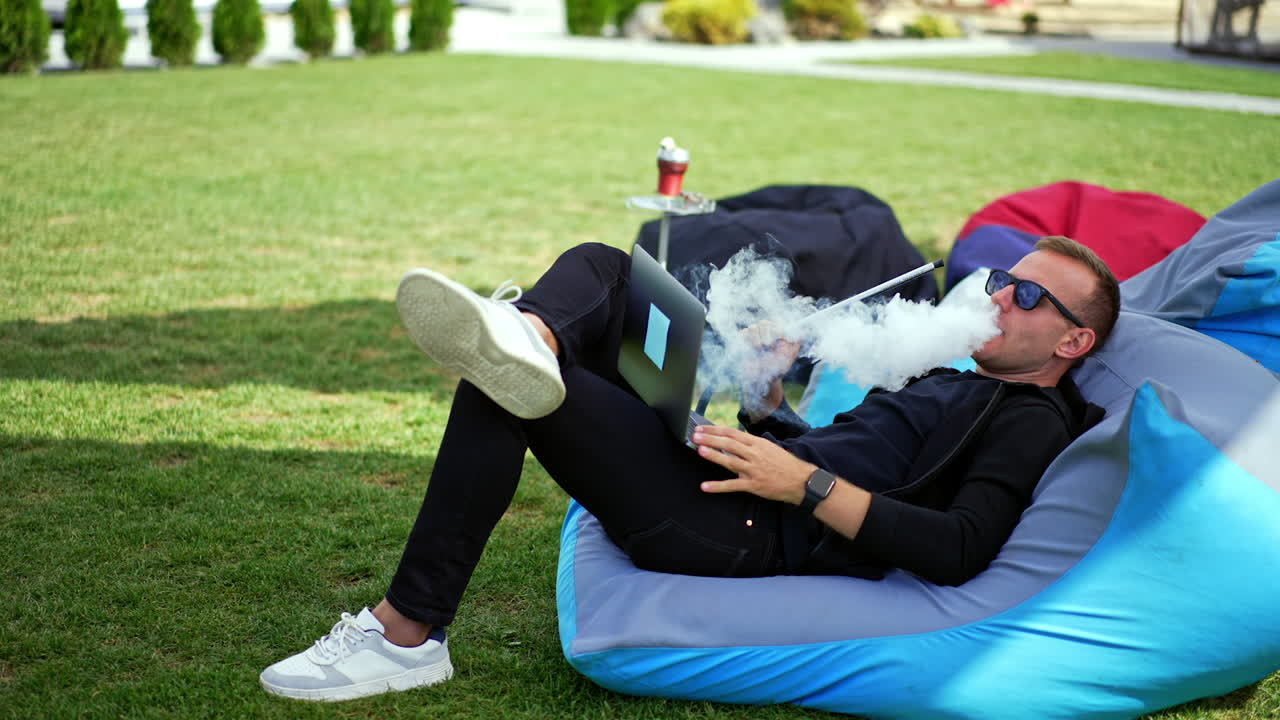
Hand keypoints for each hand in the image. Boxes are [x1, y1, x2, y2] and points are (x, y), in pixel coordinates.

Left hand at [692, 425, 815, 505]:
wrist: (801, 481)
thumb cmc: (785, 464)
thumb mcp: (769, 448)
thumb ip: (751, 445)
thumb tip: (732, 440)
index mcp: (757, 443)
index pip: (732, 433)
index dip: (715, 430)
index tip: (701, 428)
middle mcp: (754, 454)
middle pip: (729, 444)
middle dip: (711, 439)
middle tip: (695, 436)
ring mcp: (754, 470)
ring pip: (730, 461)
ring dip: (714, 455)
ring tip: (700, 450)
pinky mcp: (753, 485)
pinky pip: (733, 485)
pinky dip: (718, 486)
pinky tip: (705, 486)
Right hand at [739, 321, 801, 419]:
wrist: (764, 378)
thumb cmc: (779, 367)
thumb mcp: (790, 357)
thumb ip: (795, 344)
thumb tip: (800, 333)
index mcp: (778, 332)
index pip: (777, 320)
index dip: (778, 327)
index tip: (780, 338)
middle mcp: (766, 331)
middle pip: (764, 323)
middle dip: (767, 336)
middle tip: (769, 347)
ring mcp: (754, 335)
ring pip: (753, 327)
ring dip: (757, 341)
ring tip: (760, 351)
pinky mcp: (744, 340)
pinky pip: (743, 333)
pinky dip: (747, 342)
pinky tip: (752, 350)